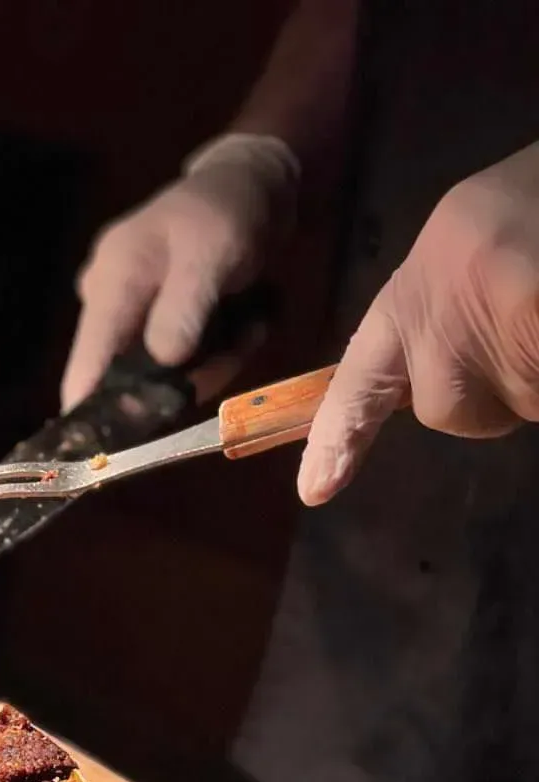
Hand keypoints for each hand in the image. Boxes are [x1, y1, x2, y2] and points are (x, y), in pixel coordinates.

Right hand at [61, 135, 298, 411]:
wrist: (251, 185)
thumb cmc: (231, 211)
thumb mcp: (214, 253)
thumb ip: (185, 307)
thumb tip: (163, 361)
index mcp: (112, 280)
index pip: (86, 363)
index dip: (90, 412)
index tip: (110, 449)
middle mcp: (105, 298)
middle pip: (123, 378)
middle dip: (181, 380)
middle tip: (236, 350)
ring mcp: (125, 310)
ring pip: (153, 374)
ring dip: (205, 365)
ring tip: (246, 327)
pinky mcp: (147, 318)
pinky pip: (170, 360)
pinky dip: (206, 354)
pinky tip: (234, 325)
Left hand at [300, 142, 538, 504]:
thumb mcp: (493, 243)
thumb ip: (456, 315)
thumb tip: (450, 392)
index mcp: (427, 269)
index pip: (366, 368)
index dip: (341, 430)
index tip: (316, 488)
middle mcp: (445, 286)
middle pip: (450, 409)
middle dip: (502, 393)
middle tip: (534, 328)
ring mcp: (497, 297)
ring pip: (518, 403)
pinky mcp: (533, 309)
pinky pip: (535, 389)